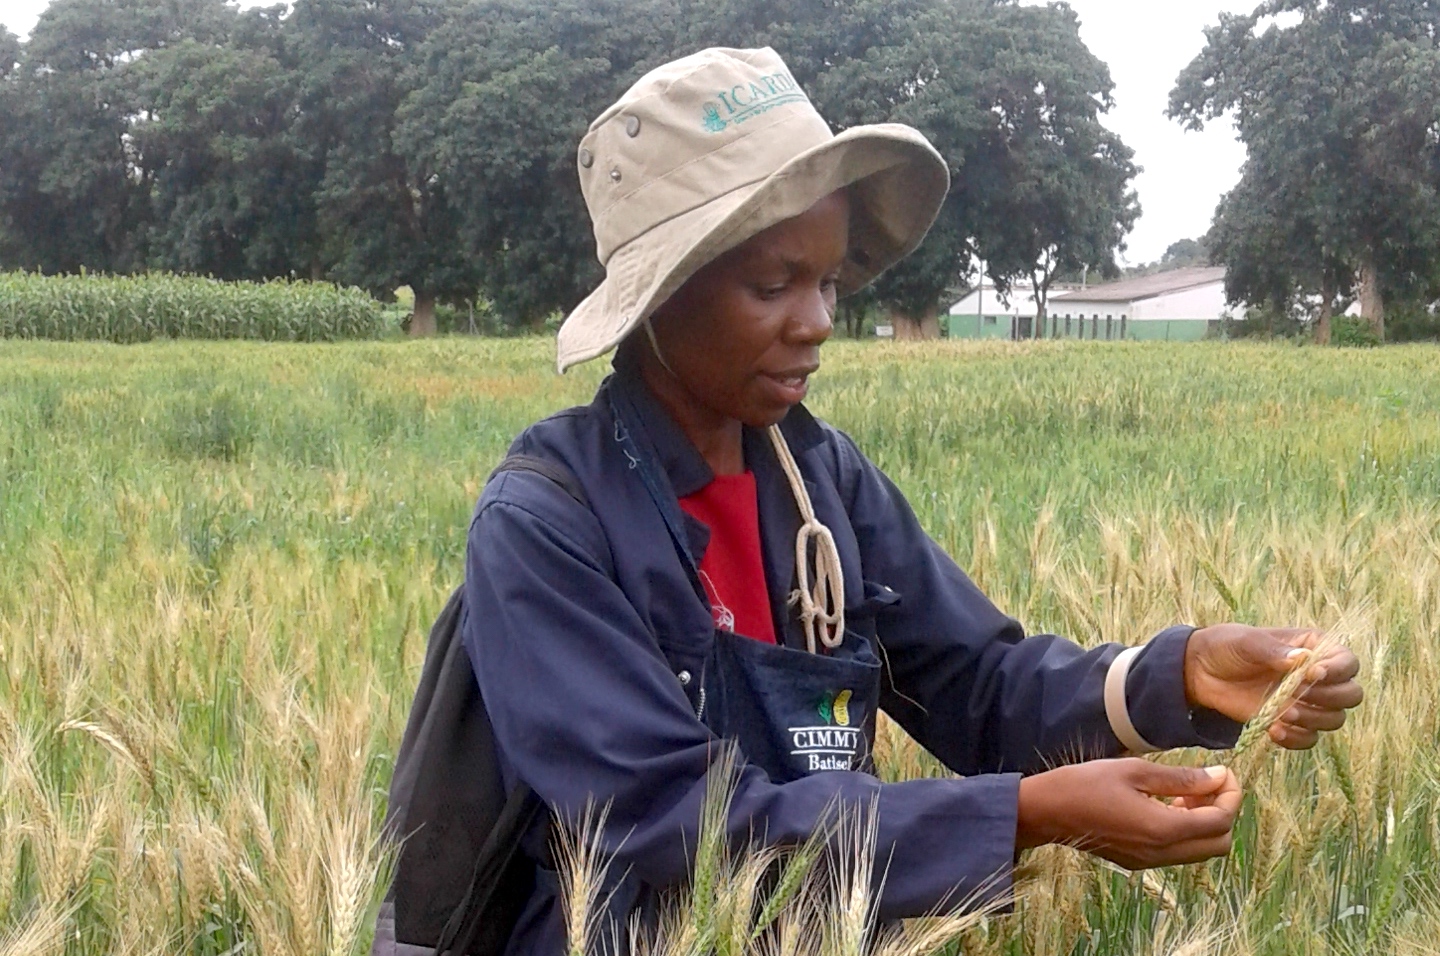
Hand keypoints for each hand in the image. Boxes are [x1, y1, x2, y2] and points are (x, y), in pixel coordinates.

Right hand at [1016, 758, 1240, 869]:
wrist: (1045, 811)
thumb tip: (1217, 777)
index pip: (1220, 821)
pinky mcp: (1137, 861)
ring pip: (1199, 850)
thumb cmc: (1085, 784)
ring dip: (1204, 822)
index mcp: (1162, 830)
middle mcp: (1161, 853)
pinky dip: (1185, 830)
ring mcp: (1148, 861)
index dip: (1230, 795)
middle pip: (1218, 844)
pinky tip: (1167, 804)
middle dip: (1223, 812)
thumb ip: (1180, 778)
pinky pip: (1177, 852)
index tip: (1224, 772)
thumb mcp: (1134, 771)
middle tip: (1209, 783)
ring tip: (1187, 791)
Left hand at [1184, 624, 1363, 748]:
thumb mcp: (1246, 642)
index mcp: (1314, 648)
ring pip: (1335, 719)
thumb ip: (1273, 650)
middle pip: (1351, 694)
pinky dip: (1297, 738)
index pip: (1348, 662)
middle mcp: (1318, 676)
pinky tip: (1274, 730)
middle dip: (1329, 698)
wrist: (1201, 672)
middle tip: (1297, 694)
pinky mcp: (1292, 722)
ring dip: (1313, 720)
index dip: (1337, 671)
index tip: (1312, 674)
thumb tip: (1302, 659)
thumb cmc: (1226, 647)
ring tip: (1282, 713)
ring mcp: (1307, 701)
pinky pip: (1310, 738)